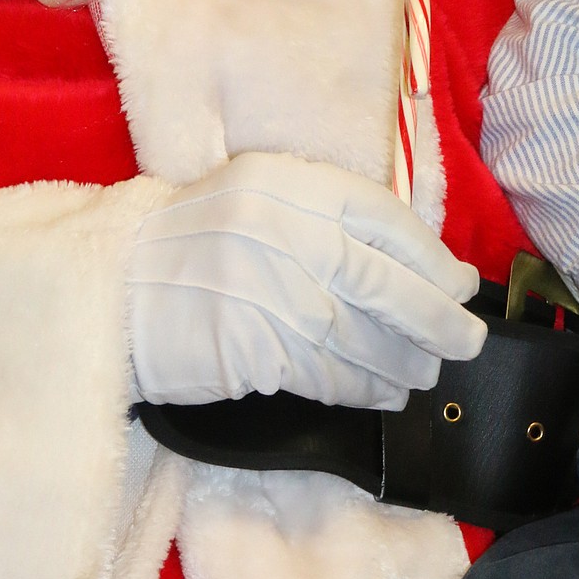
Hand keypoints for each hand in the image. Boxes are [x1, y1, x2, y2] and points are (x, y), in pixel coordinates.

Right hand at [129, 150, 486, 408]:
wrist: (112, 287)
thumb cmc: (194, 243)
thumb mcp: (257, 199)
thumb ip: (323, 218)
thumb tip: (415, 263)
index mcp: (288, 184)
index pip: (383, 218)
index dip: (431, 257)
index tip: (459, 283)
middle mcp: (284, 232)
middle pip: (385, 282)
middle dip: (436, 318)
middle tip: (467, 342)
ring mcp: (269, 293)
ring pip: (362, 336)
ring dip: (404, 363)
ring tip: (424, 373)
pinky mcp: (254, 350)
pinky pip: (328, 375)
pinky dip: (363, 389)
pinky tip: (382, 394)